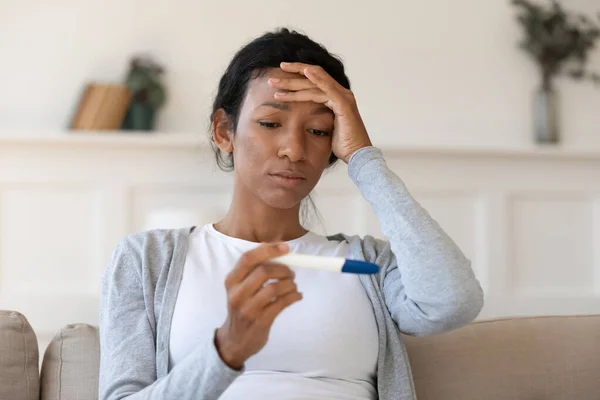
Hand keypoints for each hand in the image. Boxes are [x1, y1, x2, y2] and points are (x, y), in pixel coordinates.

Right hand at [215, 243, 301, 369]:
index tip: (286, 248)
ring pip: (274, 288)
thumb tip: (273, 247)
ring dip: (290, 284)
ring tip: (293, 286)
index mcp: (231, 281)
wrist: (234, 341)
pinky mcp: (261, 321)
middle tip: (291, 273)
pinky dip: (294, 296)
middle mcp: (237, 294)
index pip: (247, 259)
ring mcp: (248, 309)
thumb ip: (252, 269)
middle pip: (264, 271)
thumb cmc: (241, 308)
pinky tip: (297, 296)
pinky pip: (282, 303)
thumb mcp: (239, 288)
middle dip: (283, 269)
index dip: (268, 250)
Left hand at [268, 62, 372, 163]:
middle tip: (271, 79)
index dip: (296, 76)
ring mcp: (343, 97)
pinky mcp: (344, 104)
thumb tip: (299, 119)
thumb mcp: (324, 128)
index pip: (314, 81)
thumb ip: (316, 118)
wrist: (357, 156)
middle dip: (290, 76)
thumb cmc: (342, 145)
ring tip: (275, 83)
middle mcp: (340, 93)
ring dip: (294, 82)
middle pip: (312, 78)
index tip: (278, 77)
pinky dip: (316, 79)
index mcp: (335, 98)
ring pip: (315, 83)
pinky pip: (327, 88)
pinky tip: (305, 72)